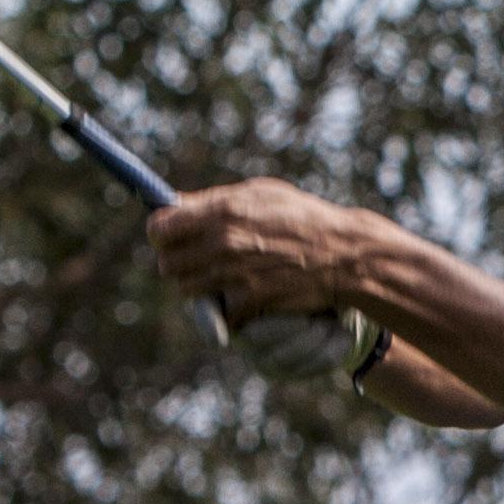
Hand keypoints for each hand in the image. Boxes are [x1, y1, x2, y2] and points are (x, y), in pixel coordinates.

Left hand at [146, 175, 351, 325]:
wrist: (343, 255)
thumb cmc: (303, 218)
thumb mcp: (261, 193)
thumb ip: (216, 200)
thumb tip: (176, 204)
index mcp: (223, 210)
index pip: (160, 227)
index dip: (162, 234)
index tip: (169, 237)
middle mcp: (223, 242)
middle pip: (167, 264)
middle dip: (178, 263)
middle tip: (196, 260)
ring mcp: (234, 275)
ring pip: (187, 289)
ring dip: (200, 286)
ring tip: (223, 276)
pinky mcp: (248, 303)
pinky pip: (218, 310)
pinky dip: (228, 307)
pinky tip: (247, 294)